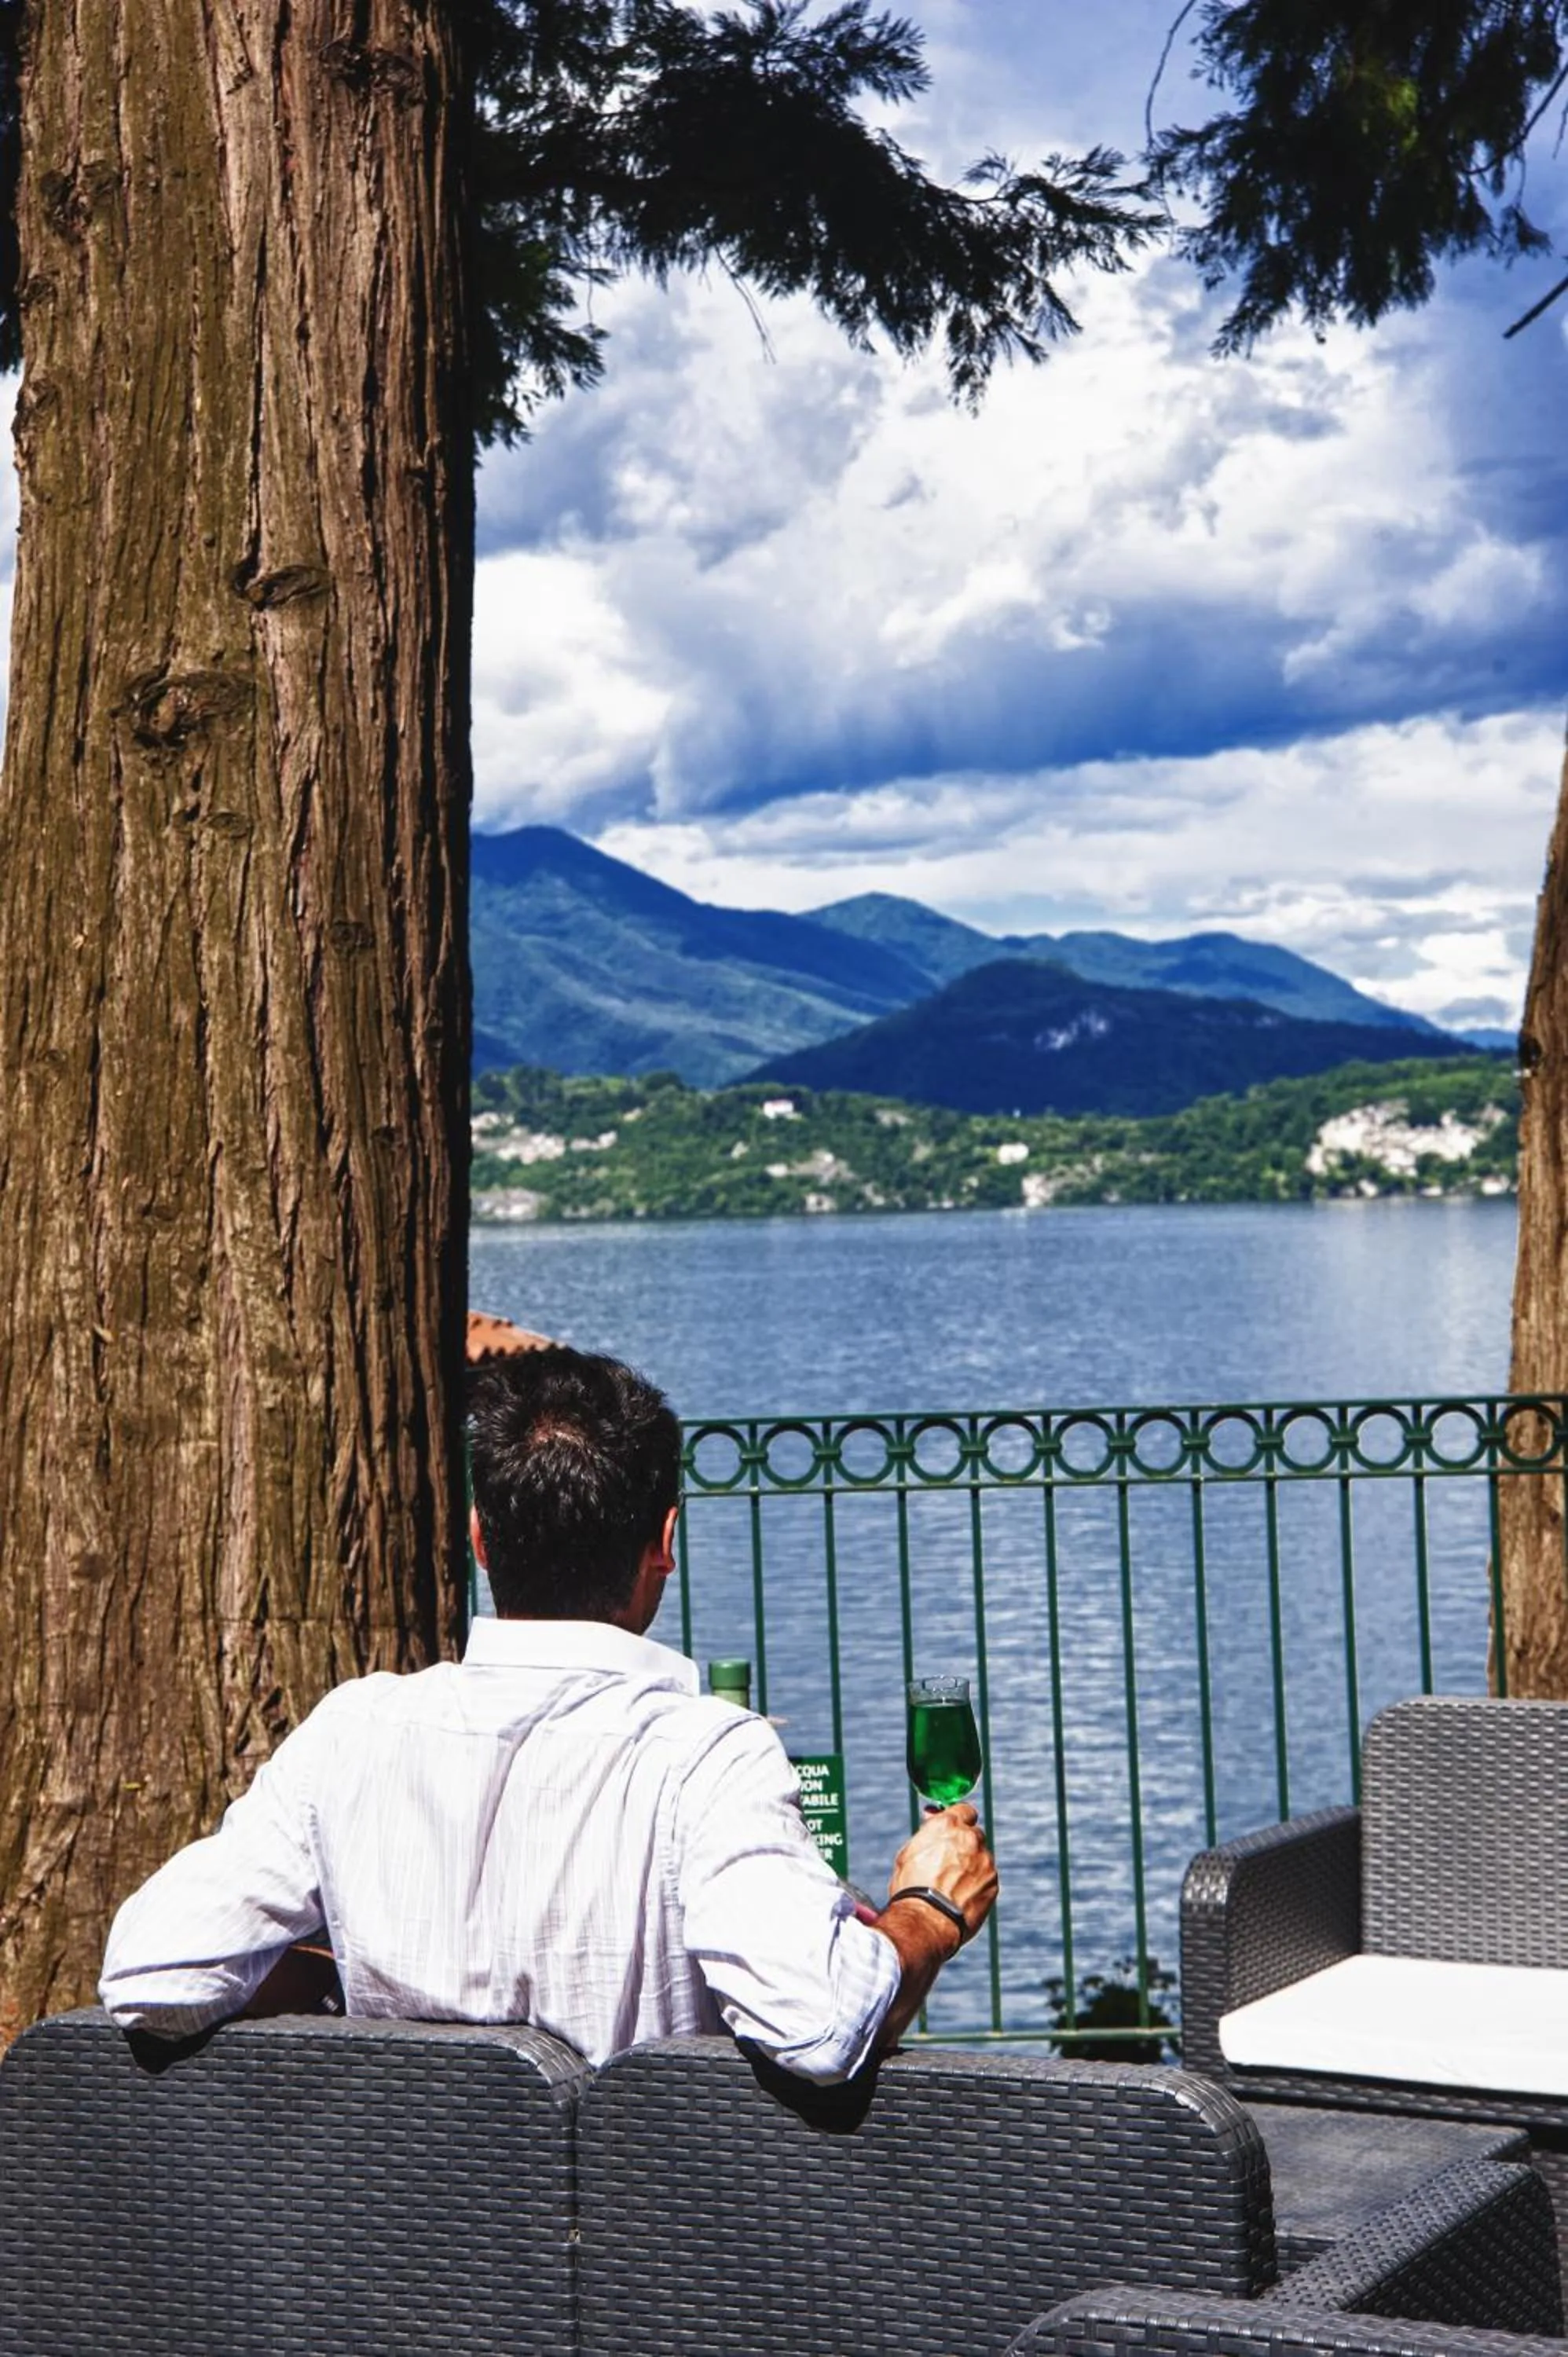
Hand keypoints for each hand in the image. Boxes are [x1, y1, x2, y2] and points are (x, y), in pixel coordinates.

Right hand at [887, 1803, 997, 1945]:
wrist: (927, 1921)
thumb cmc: (911, 1887)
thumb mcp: (909, 1852)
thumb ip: (928, 1833)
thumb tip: (933, 1819)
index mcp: (948, 1824)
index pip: (964, 1810)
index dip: (958, 1821)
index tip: (952, 1831)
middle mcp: (970, 1837)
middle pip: (974, 1835)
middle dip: (965, 1845)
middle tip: (950, 1863)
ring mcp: (985, 1860)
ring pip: (981, 1858)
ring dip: (972, 1866)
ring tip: (953, 1887)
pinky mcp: (993, 1882)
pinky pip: (987, 1878)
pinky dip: (978, 1885)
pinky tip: (961, 1898)